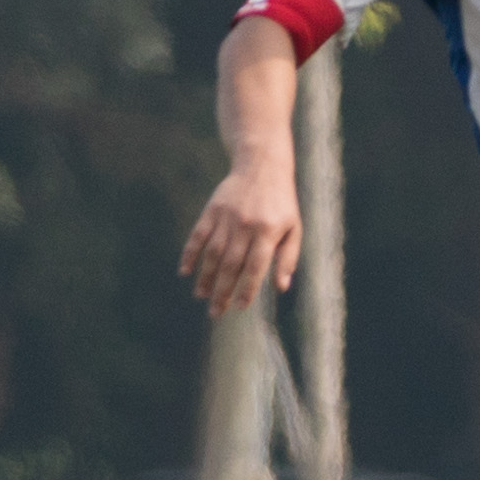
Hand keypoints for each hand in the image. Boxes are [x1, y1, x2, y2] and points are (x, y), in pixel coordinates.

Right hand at [179, 149, 302, 312]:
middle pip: (231, 265)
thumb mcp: (294, 228)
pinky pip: (198, 236)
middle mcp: (246, 226)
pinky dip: (190, 254)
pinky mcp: (212, 210)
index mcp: (269, 232)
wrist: (262, 167)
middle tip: (216, 313)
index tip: (239, 307)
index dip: (247, 289)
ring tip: (201, 296)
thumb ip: (288, 258)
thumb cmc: (281, 204)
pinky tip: (185, 272)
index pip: (256, 267)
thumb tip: (281, 288)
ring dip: (205, 277)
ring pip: (213, 253)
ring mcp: (227, 217)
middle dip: (222, 291)